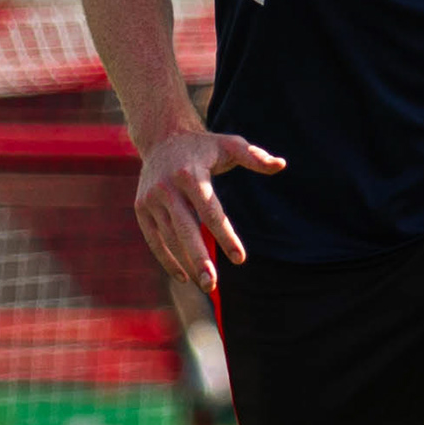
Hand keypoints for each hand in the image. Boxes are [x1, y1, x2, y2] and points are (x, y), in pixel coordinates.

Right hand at [135, 127, 285, 290]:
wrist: (161, 139)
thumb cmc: (203, 147)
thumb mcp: (230, 144)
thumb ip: (255, 157)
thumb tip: (281, 164)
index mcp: (190, 174)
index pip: (210, 210)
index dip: (225, 235)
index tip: (240, 259)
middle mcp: (167, 187)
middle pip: (185, 228)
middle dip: (198, 258)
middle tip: (213, 284)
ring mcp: (151, 199)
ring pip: (169, 237)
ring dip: (186, 264)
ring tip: (207, 285)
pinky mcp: (142, 208)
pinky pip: (153, 239)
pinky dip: (167, 259)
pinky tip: (184, 277)